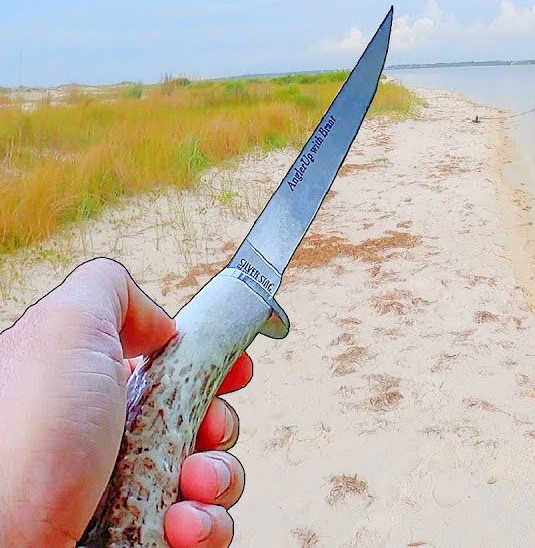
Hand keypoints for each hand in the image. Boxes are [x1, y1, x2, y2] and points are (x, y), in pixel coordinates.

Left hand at [0, 258, 251, 547]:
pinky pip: (200, 529)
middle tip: (203, 433)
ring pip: (208, 476)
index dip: (211, 363)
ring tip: (187, 489)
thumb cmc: (17, 444)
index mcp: (89, 385)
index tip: (232, 371)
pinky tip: (177, 525)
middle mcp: (103, 439)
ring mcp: (122, 493)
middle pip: (199, 418)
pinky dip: (203, 525)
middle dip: (218, 425)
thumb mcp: (62, 329)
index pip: (167, 365)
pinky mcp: (138, 535)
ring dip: (216, 478)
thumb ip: (110, 291)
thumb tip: (158, 321)